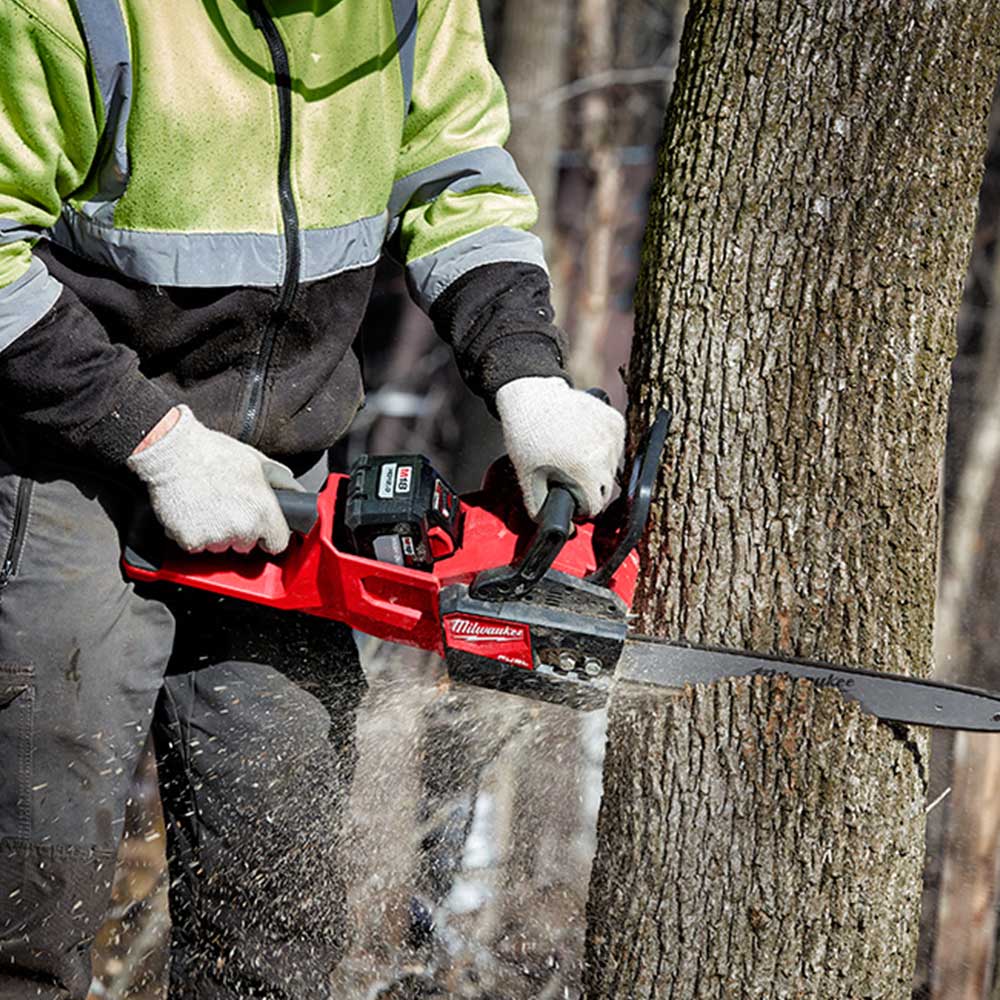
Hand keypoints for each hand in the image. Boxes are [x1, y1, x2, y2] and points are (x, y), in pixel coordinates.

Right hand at [127, 405, 301, 553]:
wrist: (173, 452)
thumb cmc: (213, 453)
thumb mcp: (257, 461)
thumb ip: (280, 481)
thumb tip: (296, 492)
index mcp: (263, 511)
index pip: (278, 543)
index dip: (270, 535)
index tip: (263, 529)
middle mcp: (242, 528)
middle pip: (247, 545)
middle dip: (240, 531)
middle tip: (227, 506)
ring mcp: (216, 537)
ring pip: (221, 547)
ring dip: (217, 534)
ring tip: (208, 505)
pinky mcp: (190, 541)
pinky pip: (196, 546)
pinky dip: (193, 534)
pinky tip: (192, 511)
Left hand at [496, 377, 625, 519]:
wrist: (533, 397)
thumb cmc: (527, 435)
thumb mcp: (527, 477)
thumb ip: (539, 507)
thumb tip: (553, 529)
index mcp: (585, 471)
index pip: (594, 506)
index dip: (578, 505)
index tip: (568, 495)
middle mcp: (604, 454)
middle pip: (605, 489)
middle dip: (588, 487)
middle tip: (566, 473)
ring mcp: (613, 436)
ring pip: (611, 468)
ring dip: (596, 468)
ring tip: (572, 454)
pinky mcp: (615, 421)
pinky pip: (615, 447)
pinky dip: (603, 448)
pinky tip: (582, 441)